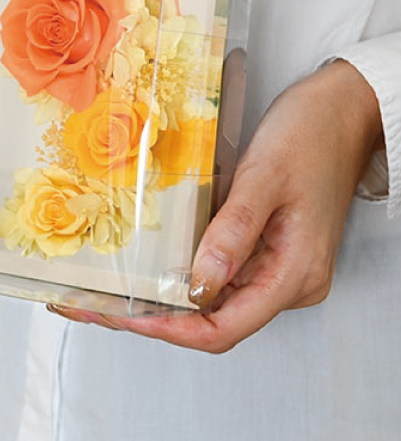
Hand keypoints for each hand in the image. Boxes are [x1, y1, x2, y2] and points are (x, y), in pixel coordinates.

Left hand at [49, 60, 383, 351]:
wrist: (342, 111)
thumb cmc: (311, 136)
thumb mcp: (265, 179)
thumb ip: (233, 233)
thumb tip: (198, 285)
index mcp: (295, 274)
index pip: (224, 328)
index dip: (169, 329)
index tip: (124, 318)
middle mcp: (288, 282)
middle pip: (214, 321)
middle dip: (155, 319)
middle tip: (98, 308)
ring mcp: (276, 267)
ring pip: (213, 300)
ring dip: (163, 300)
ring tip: (110, 293)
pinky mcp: (265, 249)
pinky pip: (218, 272)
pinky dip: (180, 275)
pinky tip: (145, 268)